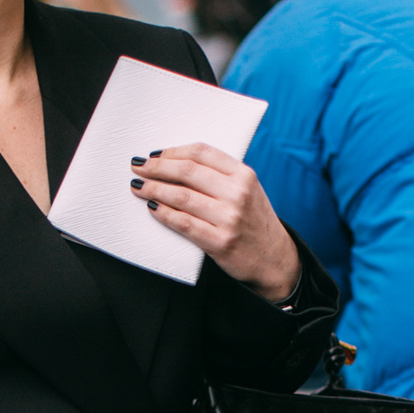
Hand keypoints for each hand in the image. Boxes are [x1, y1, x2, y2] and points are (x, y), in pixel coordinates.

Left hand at [129, 145, 300, 301]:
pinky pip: (183, 223)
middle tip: (139, 168)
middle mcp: (238, 194)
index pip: (201, 153)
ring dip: (154, 189)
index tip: (155, 155)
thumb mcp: (247, 191)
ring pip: (181, 196)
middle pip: (187, 171)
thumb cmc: (254, 223)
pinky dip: (163, 214)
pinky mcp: (219, 242)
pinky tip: (152, 208)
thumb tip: (176, 164)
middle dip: (157, 167)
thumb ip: (221, 176)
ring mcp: (229, 218)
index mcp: (244, 175)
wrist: (274, 261)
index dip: (173, 151)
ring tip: (139, 187)